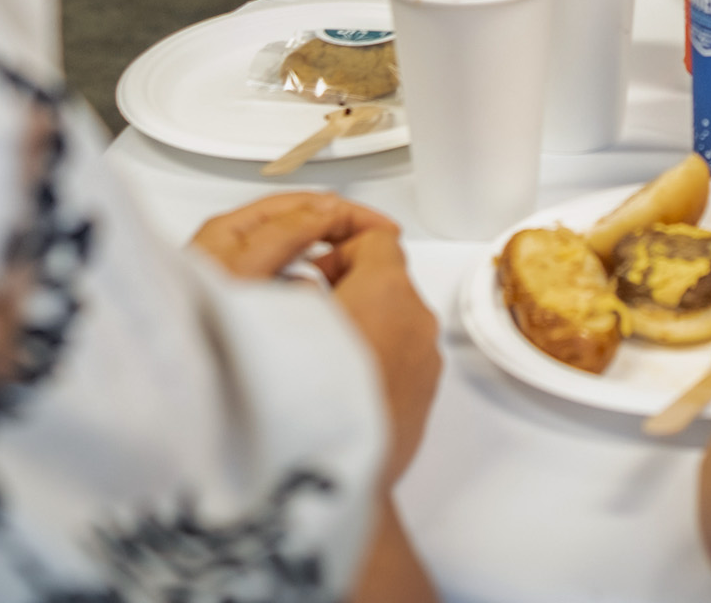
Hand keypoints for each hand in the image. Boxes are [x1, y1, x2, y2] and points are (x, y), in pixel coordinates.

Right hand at [188, 195, 440, 480]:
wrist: (339, 473)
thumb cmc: (311, 396)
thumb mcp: (284, 318)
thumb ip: (294, 285)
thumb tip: (295, 280)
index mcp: (388, 289)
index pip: (376, 237)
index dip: (338, 243)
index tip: (315, 259)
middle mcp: (416, 319)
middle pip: (387, 278)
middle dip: (348, 284)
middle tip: (306, 305)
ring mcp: (426, 359)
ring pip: (395, 318)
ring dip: (363, 322)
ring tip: (319, 347)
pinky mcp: (426, 395)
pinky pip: (402, 357)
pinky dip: (376, 357)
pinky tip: (339, 381)